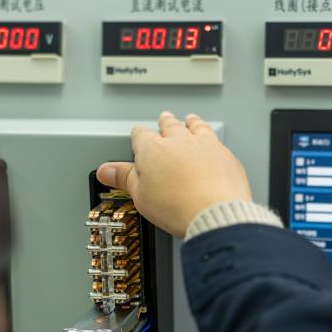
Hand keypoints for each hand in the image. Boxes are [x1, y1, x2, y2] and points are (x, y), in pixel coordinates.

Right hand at [96, 112, 251, 238]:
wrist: (214, 213)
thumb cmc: (178, 205)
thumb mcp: (141, 196)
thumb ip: (125, 179)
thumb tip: (106, 170)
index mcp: (153, 150)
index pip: (141, 135)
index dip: (138, 135)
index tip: (137, 135)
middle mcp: (179, 141)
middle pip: (169, 127)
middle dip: (165, 123)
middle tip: (164, 118)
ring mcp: (205, 146)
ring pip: (196, 127)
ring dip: (191, 123)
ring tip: (190, 119)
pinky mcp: (225, 156)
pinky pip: (216, 140)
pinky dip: (212, 138)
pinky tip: (214, 142)